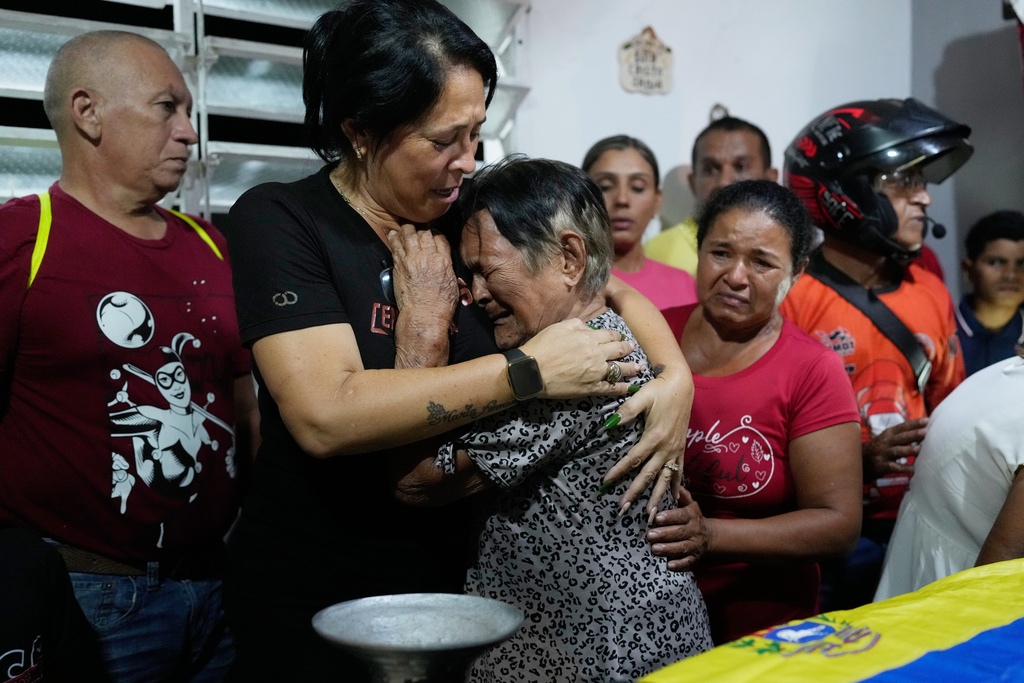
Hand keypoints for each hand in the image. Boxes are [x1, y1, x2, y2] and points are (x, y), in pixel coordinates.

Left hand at [388, 224, 457, 367]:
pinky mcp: (400, 265)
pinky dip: (394, 237)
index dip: (436, 235)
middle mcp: (429, 257)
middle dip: (422, 231)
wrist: (424, 315)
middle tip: (419, 231)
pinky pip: (396, 245)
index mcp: (444, 261)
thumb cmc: (441, 305)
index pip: (440, 238)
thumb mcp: (452, 284)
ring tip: (406, 227)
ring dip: (408, 229)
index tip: (432, 236)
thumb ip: (447, 268)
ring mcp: (412, 259)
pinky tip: (393, 233)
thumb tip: (445, 263)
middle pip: (425, 234)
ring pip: (410, 235)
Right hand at [519, 319, 640, 398]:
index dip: (617, 335)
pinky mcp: (591, 389)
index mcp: (590, 338)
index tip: (620, 336)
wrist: (532, 371)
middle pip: (619, 351)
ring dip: (632, 368)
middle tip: (633, 348)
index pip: (610, 335)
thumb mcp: (560, 327)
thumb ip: (579, 325)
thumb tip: (590, 329)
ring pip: (620, 370)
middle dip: (628, 348)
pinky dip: (621, 388)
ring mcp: (596, 373)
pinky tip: (628, 388)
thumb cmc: (543, 346)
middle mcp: (597, 355)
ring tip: (639, 367)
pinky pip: (611, 388)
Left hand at [602, 362, 693, 518]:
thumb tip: (609, 424)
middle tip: (622, 509)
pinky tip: (674, 499)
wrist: (682, 385)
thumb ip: (626, 411)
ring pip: (665, 479)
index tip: (606, 482)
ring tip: (650, 515)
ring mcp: (675, 450)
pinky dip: (675, 486)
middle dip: (635, 493)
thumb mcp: (641, 397)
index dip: (619, 471)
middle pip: (648, 475)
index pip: (633, 459)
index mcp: (655, 436)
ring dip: (656, 497)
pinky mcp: (681, 449)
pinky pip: (678, 472)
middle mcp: (666, 447)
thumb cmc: (659, 390)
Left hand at [647, 487, 712, 571]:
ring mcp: (694, 545)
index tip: (657, 518)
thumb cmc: (692, 518)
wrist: (709, 536)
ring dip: (668, 549)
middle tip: (650, 535)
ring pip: (682, 548)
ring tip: (654, 549)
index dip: (670, 517)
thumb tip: (675, 484)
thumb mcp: (690, 505)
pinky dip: (679, 565)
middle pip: (679, 533)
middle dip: (664, 534)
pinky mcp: (694, 558)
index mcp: (691, 516)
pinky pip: (687, 563)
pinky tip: (668, 565)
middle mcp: (694, 531)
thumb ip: (683, 496)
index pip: (680, 516)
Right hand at [863, 417, 927, 479]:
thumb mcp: (886, 439)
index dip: (914, 423)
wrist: (858, 460)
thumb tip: (922, 431)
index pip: (902, 427)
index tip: (927, 420)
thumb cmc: (878, 449)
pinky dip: (903, 468)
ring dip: (908, 450)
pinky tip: (913, 470)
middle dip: (913, 434)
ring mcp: (882, 454)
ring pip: (896, 451)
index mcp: (887, 434)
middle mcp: (885, 442)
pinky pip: (893, 467)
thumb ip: (901, 436)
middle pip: (900, 437)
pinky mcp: (880, 466)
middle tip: (926, 432)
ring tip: (920, 449)